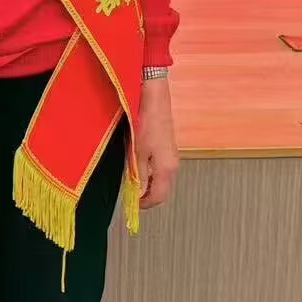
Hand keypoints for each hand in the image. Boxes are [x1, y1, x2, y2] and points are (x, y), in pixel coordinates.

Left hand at [135, 76, 177, 208]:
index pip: (159, 197)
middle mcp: (173, 163)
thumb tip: (138, 194)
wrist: (153, 97)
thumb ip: (138, 175)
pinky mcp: (167, 146)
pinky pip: (159, 166)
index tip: (131, 205)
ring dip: (145, 181)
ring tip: (129, 176)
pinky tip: (136, 162)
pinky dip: (148, 170)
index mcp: (167, 168)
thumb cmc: (146, 121)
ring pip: (159, 177)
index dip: (144, 204)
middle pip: (161, 189)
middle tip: (128, 191)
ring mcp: (171, 154)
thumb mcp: (137, 153)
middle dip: (144, 193)